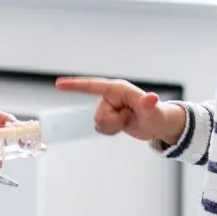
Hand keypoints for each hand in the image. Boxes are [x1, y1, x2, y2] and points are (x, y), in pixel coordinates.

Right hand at [54, 77, 184, 144]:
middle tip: (129, 119)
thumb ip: (149, 105)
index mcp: (118, 89)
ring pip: (99, 123)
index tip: (58, 84)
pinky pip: (101, 128)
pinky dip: (111, 131)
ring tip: (128, 122)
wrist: (158, 125)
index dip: (74, 85)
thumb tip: (151, 98)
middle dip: (113, 122)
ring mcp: (109, 106)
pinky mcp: (109, 116)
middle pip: (98, 113)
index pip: (92, 85)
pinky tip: (123, 126)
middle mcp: (111, 96)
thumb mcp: (153, 111)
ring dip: (113, 127)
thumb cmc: (157, 115)